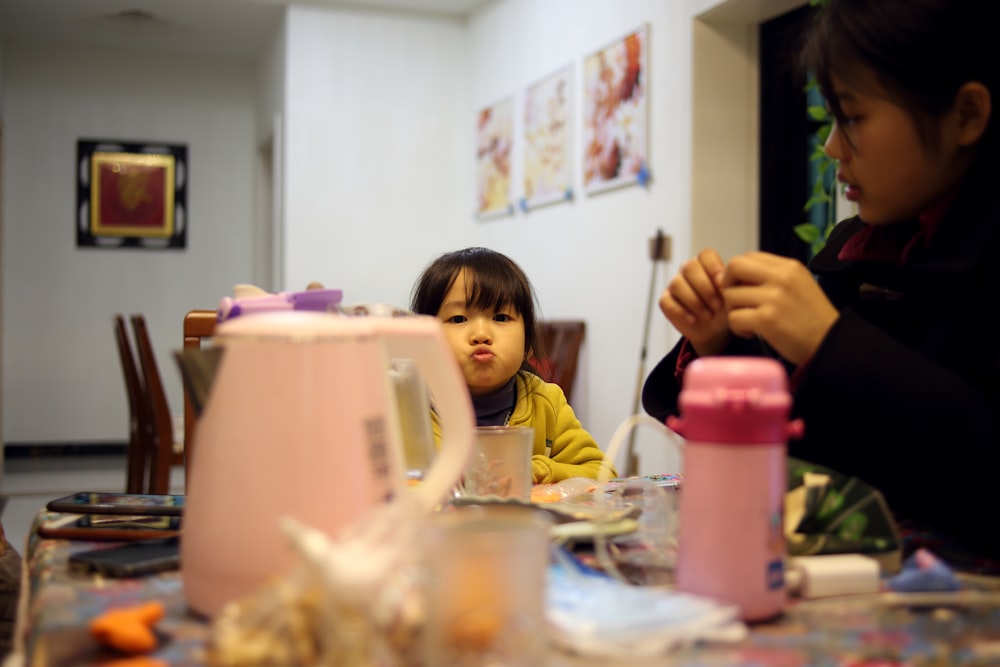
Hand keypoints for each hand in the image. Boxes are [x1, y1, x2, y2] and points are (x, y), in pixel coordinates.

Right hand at [659, 249, 730, 355]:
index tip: (722, 286)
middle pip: (689, 267)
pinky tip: (694, 319)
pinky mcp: (666, 300)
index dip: (713, 268)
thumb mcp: (735, 296)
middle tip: (718, 305)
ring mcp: (675, 285)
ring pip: (676, 284)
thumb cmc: (726, 309)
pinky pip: (666, 301)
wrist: (716, 331)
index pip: (705, 255)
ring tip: (709, 316)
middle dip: (705, 288)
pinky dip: (681, 311)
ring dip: (694, 301)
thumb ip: (734, 282)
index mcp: (706, 264)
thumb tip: (730, 276)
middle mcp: (688, 271)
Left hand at [721, 252, 838, 364]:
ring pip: (730, 296)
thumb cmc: (812, 319)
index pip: (748, 256)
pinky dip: (738, 328)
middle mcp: (781, 277)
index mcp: (789, 267)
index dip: (738, 274)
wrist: (832, 344)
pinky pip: (733, 318)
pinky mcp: (766, 319)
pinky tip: (752, 332)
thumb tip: (733, 275)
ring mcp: (773, 298)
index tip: (744, 290)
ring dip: (734, 311)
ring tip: (751, 322)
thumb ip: (771, 277)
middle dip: (729, 285)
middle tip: (739, 302)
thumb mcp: (799, 286)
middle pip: (734, 266)